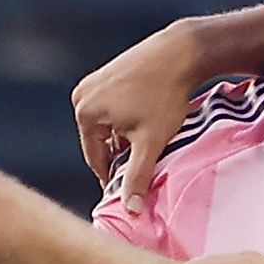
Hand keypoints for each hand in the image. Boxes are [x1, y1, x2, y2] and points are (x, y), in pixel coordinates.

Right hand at [74, 18, 217, 201]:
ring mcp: (92, 82)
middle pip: (100, 142)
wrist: (181, 52)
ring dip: (125, 135)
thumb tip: (131, 211)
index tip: (135, 184)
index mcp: (85, 114)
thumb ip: (138, 177)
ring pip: (107, 126)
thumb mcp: (151, 142)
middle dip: (122, 152)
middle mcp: (81, 97)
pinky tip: (147, 115)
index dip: (116, 175)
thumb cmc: (166, 96)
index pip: (96, 160)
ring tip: (150, 132)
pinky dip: (126, 117)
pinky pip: (111, 108)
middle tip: (148, 155)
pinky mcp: (105, 74)